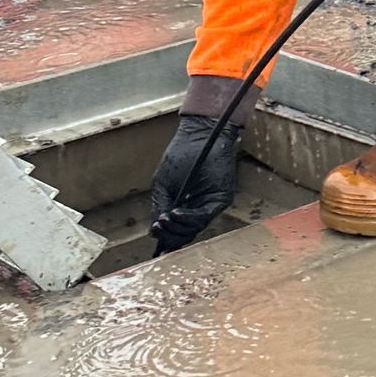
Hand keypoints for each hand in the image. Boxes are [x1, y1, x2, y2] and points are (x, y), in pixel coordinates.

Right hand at [150, 110, 241, 253]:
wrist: (199, 136)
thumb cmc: (180, 156)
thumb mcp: (163, 184)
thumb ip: (160, 206)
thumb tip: (155, 229)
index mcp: (185, 206)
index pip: (178, 230)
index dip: (166, 238)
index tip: (155, 240)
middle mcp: (199, 208)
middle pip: (186, 233)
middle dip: (171, 236)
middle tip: (159, 231)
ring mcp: (210, 204)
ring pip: (194, 228)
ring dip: (177, 228)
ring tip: (164, 221)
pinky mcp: (221, 199)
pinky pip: (204, 215)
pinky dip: (188, 218)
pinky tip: (174, 214)